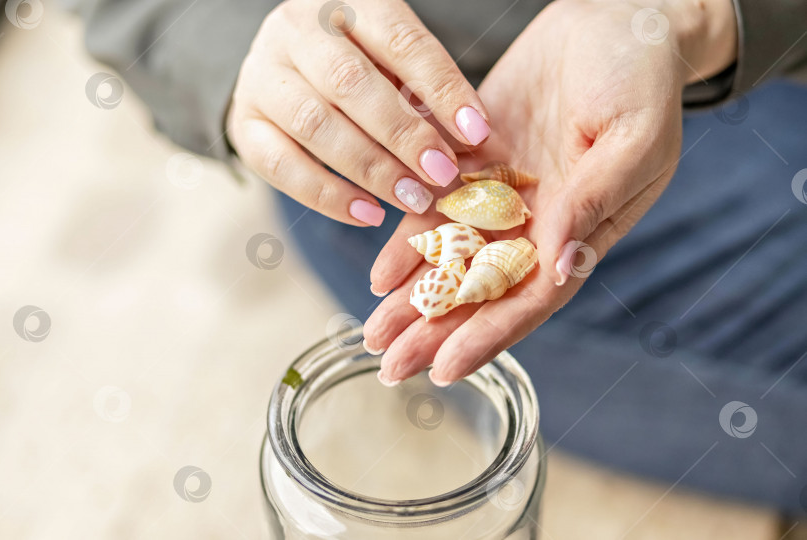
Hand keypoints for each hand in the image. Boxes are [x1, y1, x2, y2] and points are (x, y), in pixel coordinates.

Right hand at [226, 0, 491, 225]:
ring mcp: (262, 76)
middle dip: (404, 135)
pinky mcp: (244, 123)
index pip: (400, 42)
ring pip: (315, 125)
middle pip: (351, 84)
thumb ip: (424, 92)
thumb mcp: (391, 61)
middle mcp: (295, 31)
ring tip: (413, 199)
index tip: (477, 133)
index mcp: (345, 3)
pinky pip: (281, 166)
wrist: (284, 69)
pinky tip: (368, 215)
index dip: (442, 89)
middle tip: (442, 174)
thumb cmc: (357, 65)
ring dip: (371, 169)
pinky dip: (328, 196)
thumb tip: (472, 145)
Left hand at [363, 0, 736, 384]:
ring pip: (451, 259)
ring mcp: (504, 195)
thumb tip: (559, 264)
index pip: (531, 298)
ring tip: (374, 334)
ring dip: (413, 299)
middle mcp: (538, 222)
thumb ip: (594, 201)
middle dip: (435, 331)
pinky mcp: (476, 163)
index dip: (489, 335)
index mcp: (581, 229)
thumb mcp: (632, 138)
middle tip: (390, 367)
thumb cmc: (641, 79)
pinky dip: (409, 241)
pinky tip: (381, 272)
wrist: (614, 20)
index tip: (445, 368)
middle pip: (481, 290)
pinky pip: (436, 208)